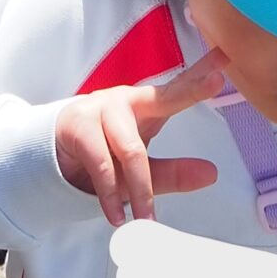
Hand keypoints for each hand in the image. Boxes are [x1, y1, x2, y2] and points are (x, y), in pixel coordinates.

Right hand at [54, 48, 227, 224]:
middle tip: (217, 80)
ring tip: (147, 221)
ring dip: (140, 190)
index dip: (201, 73)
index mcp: (144, 105)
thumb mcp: (141, 167)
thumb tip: (213, 174)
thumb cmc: (103, 153)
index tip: (227, 56)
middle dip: (191, 89)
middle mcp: (125, 99)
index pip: (177, 87)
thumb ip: (174, 172)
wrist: (50, 156)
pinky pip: (101, 163)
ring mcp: (101, 108)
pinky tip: (117, 216)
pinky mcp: (78, 125)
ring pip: (131, 150)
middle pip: (162, 97)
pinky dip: (110, 194)